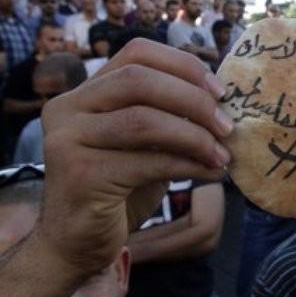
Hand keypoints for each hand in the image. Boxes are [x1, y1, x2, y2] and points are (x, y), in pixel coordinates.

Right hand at [36, 39, 232, 276]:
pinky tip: (212, 173)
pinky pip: (147, 162)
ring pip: (143, 120)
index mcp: (85, 92)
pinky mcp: (80, 175)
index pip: (137, 52)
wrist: (77, 244)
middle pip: (139, 80)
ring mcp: (67, 140)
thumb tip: (224, 101)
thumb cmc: (119, 188)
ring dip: (195, 136)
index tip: (220, 91)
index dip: (184, 65)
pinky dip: (189, 165)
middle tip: (228, 125)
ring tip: (222, 155)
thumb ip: (169, 116)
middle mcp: (67, 108)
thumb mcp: (146, 144)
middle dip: (193, 100)